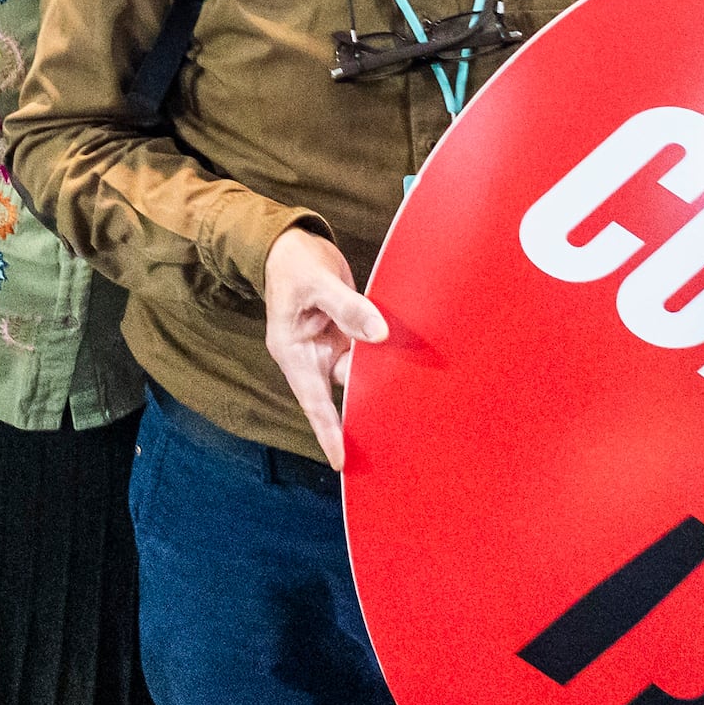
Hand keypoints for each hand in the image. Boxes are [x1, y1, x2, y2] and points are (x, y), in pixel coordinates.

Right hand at [261, 226, 387, 467]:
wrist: (292, 243)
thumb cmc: (294, 263)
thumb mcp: (317, 283)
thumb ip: (348, 308)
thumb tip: (379, 334)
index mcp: (293, 351)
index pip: (313, 401)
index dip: (329, 432)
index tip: (342, 462)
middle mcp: (310, 355)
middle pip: (340, 390)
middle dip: (365, 406)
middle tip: (397, 427)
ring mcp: (328, 345)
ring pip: (358, 371)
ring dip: (380, 375)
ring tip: (411, 388)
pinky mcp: (344, 333)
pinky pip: (366, 351)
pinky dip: (383, 354)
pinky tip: (406, 359)